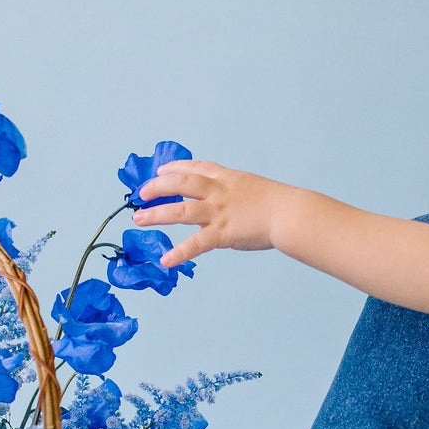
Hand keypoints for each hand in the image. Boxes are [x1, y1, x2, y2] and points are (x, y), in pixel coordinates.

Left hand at [135, 160, 290, 265]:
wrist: (289, 213)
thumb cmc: (276, 202)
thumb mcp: (250, 186)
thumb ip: (231, 191)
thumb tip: (218, 200)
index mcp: (225, 178)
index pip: (194, 168)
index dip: (174, 168)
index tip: (161, 171)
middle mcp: (217, 191)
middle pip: (180, 183)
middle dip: (157, 187)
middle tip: (141, 194)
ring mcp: (218, 211)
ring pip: (180, 210)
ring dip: (156, 214)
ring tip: (138, 219)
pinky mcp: (222, 233)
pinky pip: (196, 243)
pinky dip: (179, 252)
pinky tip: (165, 260)